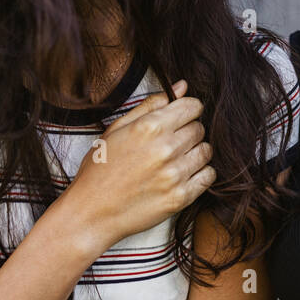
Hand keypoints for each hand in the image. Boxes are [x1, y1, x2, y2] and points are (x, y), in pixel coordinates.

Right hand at [64, 79, 214, 252]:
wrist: (90, 213)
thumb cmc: (100, 169)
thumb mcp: (117, 129)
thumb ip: (151, 105)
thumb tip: (181, 86)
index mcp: (149, 127)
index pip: (193, 106)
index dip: (188, 110)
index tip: (181, 118)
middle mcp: (165, 148)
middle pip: (200, 128)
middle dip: (189, 131)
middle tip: (171, 142)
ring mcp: (175, 174)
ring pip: (206, 151)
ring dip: (195, 152)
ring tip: (176, 159)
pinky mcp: (180, 197)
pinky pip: (208, 176)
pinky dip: (200, 174)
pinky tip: (183, 175)